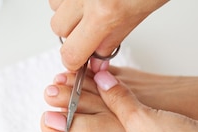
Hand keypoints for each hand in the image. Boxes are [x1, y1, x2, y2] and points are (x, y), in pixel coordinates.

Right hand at [49, 0, 168, 70]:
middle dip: (73, 33)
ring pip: (55, 6)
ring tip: (91, 4)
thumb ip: (115, 37)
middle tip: (91, 29)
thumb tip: (97, 57)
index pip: (72, 53)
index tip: (79, 60)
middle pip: (58, 29)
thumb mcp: (142, 12)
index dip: (74, 61)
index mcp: (105, 13)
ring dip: (69, 10)